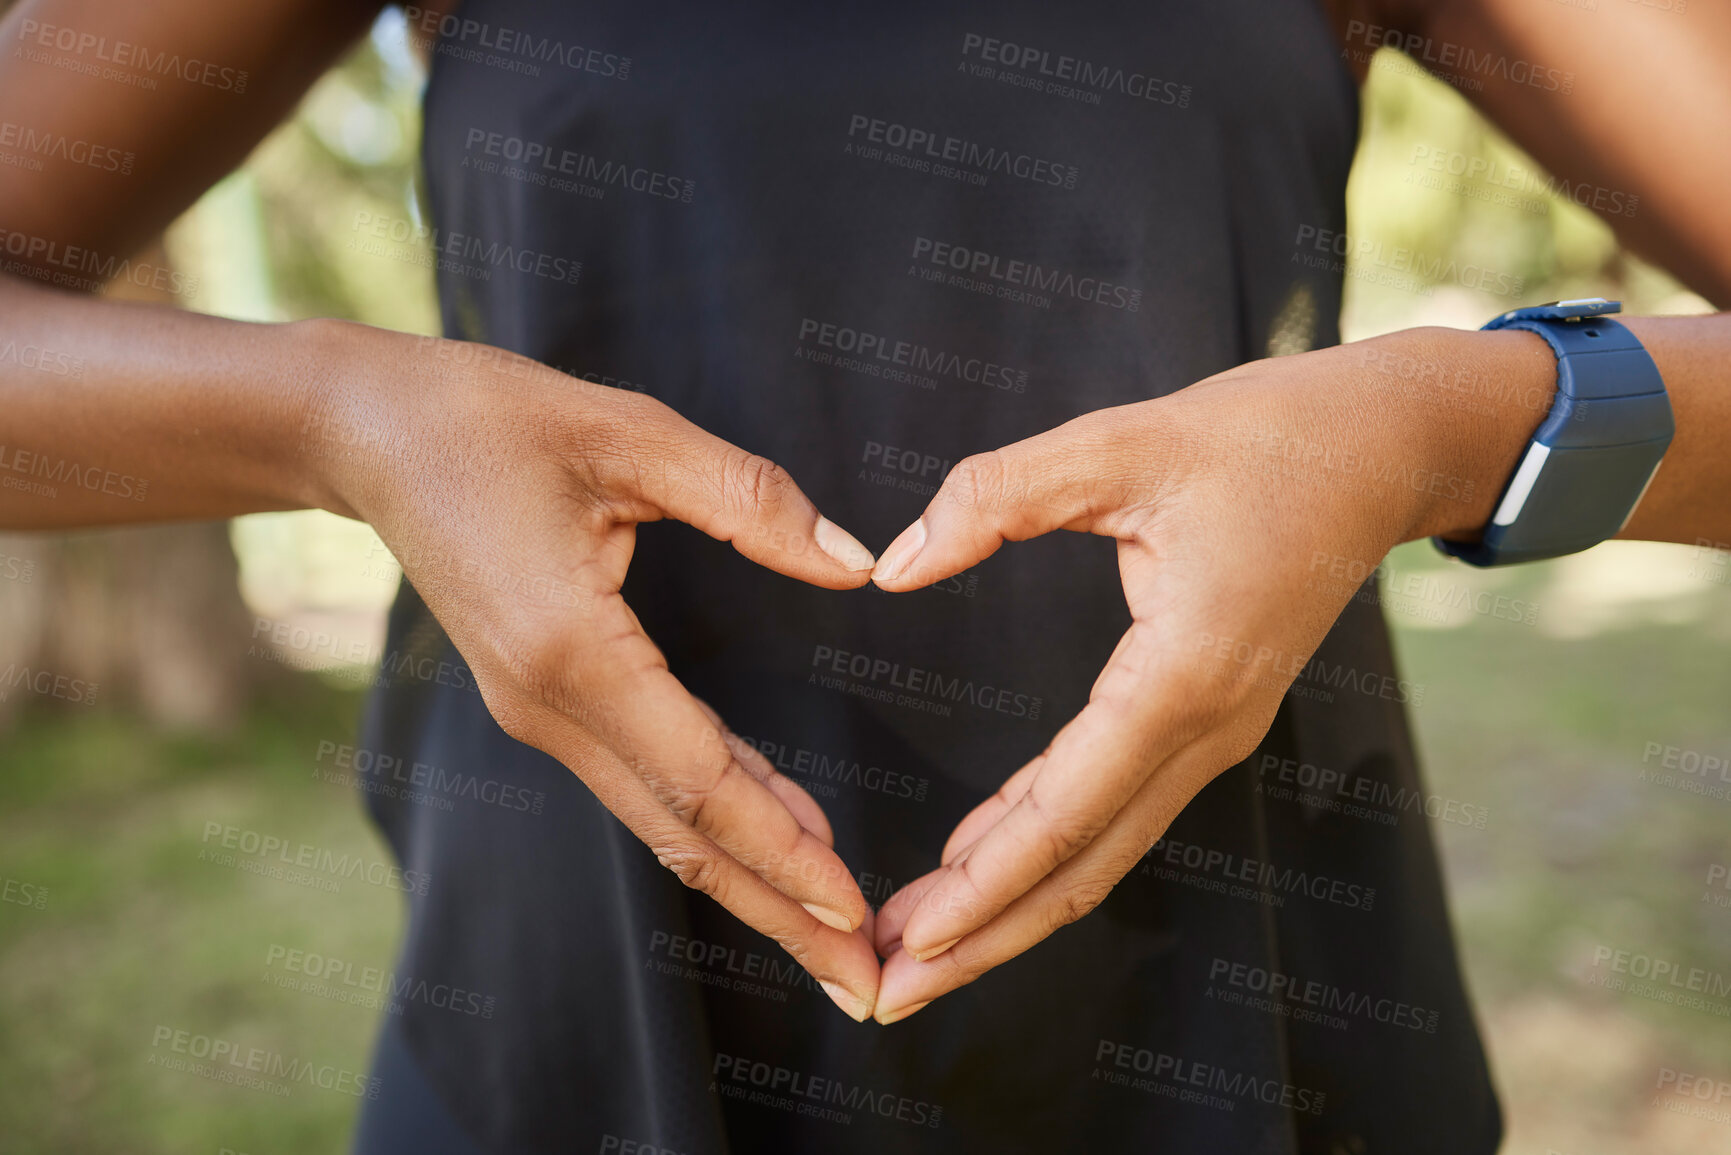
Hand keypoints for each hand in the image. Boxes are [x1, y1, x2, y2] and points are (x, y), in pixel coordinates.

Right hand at [301, 321, 884, 1020]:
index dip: (781, 849)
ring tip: (834, 930)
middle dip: (778, 908)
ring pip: (663, 817)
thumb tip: (855, 559)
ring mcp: (540, 712)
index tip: (852, 911)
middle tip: (864, 980)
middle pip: (682, 830)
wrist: (368, 434)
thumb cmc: (491, 418)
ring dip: (750, 877)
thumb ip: (748, 499)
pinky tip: (778, 833)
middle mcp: (550, 705)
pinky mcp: (545, 699)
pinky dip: (713, 815)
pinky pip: (643, 775)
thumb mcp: (629, 434)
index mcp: (570, 649)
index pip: (698, 777)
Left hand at [864, 326, 1553, 1022]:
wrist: (1384, 445)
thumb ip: (996, 497)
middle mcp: (1207, 727)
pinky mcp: (1205, 716)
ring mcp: (1214, 731)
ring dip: (1009, 904)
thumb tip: (895, 566)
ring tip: (918, 943)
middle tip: (891, 988)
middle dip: (985, 936)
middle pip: (1081, 866)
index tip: (911, 943)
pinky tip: (978, 860)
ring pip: (1099, 850)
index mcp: (1185, 674)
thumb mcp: (1119, 442)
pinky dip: (1043, 845)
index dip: (982, 887)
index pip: (1066, 812)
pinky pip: (1114, 804)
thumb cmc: (1265, 435)